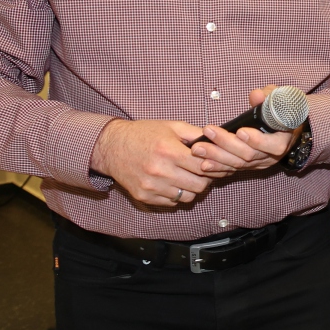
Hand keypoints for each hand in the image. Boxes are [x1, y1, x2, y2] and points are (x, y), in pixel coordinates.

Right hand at [91, 118, 218, 207]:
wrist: (112, 147)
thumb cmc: (143, 134)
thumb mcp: (171, 126)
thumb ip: (195, 133)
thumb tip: (217, 140)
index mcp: (169, 151)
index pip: (204, 166)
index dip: (213, 165)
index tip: (212, 162)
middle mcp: (160, 171)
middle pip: (199, 185)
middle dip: (205, 178)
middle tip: (202, 171)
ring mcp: (152, 187)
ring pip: (188, 197)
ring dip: (192, 188)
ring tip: (188, 177)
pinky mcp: (145, 197)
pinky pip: (172, 202)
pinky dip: (177, 194)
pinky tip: (174, 183)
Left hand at [191, 85, 302, 175]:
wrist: (283, 128)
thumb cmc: (280, 111)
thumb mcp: (278, 100)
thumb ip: (268, 97)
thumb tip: (256, 95)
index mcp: (282, 139)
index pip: (273, 145)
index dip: (257, 140)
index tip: (240, 131)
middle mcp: (270, 156)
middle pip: (248, 155)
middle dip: (226, 145)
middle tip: (208, 132)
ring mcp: (257, 163)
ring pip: (237, 164)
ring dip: (216, 157)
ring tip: (198, 148)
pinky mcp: (246, 167)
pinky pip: (231, 170)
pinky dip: (216, 168)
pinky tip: (202, 164)